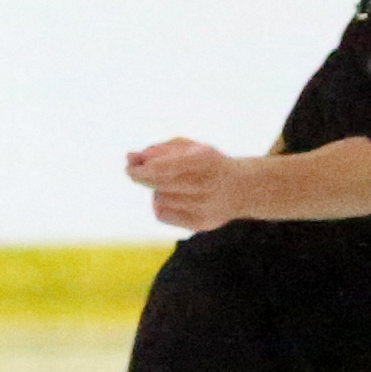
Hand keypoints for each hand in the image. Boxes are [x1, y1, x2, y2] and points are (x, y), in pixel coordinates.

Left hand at [126, 138, 245, 231]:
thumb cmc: (207, 163)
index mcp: (206, 161)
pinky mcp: (201, 224)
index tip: (129, 164)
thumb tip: (131, 157)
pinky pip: (162, 214)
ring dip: (156, 190)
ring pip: (159, 199)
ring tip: (171, 184)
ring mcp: (205, 207)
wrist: (241, 189)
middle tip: (133, 170)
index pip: (167, 167)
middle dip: (142, 176)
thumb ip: (159, 150)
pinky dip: (160, 204)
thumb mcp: (189, 148)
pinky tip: (173, 198)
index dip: (144, 168)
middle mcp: (208, 186)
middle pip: (160, 184)